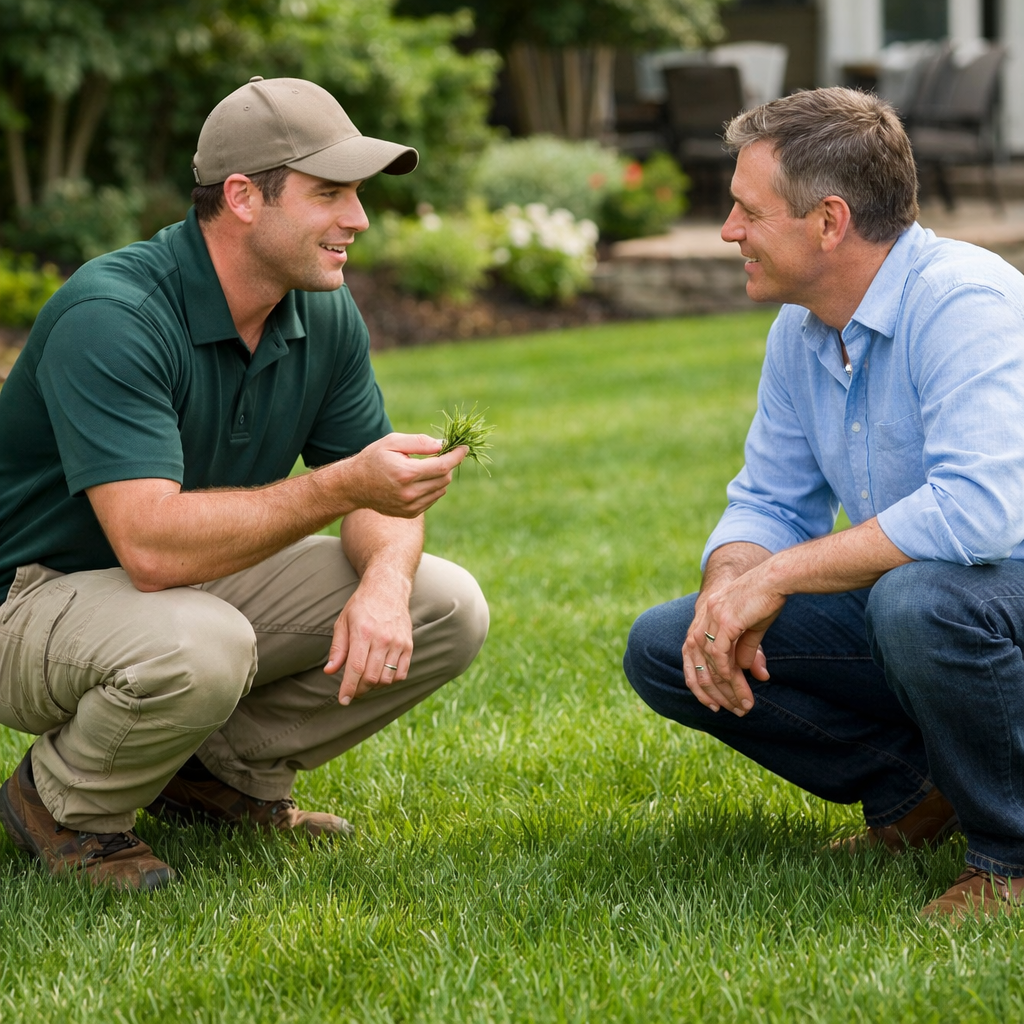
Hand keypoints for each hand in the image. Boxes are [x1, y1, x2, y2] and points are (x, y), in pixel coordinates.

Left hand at [324, 575, 413, 704]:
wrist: (388, 588)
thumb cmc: (362, 605)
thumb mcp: (343, 622)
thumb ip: (337, 648)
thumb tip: (330, 671)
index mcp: (363, 632)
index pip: (355, 668)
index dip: (348, 688)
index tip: (343, 700)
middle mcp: (382, 638)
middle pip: (371, 677)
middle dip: (359, 690)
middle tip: (352, 690)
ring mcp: (398, 642)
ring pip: (386, 678)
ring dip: (374, 686)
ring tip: (365, 681)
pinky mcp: (408, 645)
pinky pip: (401, 673)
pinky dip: (390, 681)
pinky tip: (381, 675)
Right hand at [339, 433, 466, 518]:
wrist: (354, 486)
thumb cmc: (373, 459)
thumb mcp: (392, 442)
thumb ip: (419, 442)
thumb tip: (442, 445)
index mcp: (406, 473)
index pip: (442, 466)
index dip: (457, 456)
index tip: (464, 448)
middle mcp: (410, 493)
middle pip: (444, 478)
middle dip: (447, 464)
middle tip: (439, 454)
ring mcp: (410, 506)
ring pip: (441, 489)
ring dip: (440, 476)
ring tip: (425, 467)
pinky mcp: (410, 513)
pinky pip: (433, 499)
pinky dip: (432, 487)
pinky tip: (419, 480)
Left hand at [682, 572, 782, 715]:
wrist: (776, 577)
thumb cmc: (766, 598)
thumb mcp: (753, 627)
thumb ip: (747, 649)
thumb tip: (752, 674)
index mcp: (704, 616)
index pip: (691, 656)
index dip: (699, 682)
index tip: (712, 703)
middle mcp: (703, 617)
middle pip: (698, 664)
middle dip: (714, 692)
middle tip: (731, 710)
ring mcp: (711, 618)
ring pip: (711, 664)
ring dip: (727, 688)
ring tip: (742, 705)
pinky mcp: (725, 621)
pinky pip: (720, 655)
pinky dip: (728, 674)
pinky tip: (738, 687)